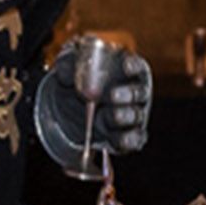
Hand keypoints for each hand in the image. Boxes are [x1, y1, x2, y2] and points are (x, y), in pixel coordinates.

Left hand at [35, 42, 152, 165]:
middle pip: (138, 92)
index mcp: (124, 70)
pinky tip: (122, 140)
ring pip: (136, 116)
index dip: (133, 65)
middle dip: (128, 94)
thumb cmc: (76, 79)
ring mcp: (132, 115)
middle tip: (112, 95)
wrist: (68, 107)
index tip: (125, 66)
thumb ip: (68, 64)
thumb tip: (67, 69)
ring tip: (113, 115)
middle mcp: (133, 92)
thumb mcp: (68, 68)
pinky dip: (130, 140)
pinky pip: (135, 139)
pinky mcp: (126, 135)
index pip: (136, 66)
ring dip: (126, 116)